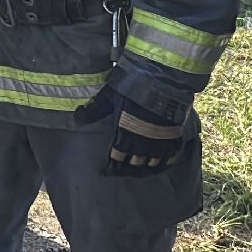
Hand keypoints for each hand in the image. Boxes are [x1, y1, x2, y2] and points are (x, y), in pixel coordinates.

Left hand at [75, 61, 191, 177]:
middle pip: (135, 163)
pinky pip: (171, 156)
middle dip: (129, 167)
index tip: (109, 168)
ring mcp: (160, 141)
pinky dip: (166, 162)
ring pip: (152, 163)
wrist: (163, 81)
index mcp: (124, 134)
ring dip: (146, 167)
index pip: (116, 156)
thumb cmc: (133, 87)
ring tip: (142, 170)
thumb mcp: (109, 96)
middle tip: (124, 170)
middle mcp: (142, 142)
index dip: (113, 164)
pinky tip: (163, 165)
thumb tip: (78, 117)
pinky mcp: (174, 136)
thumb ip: (95, 109)